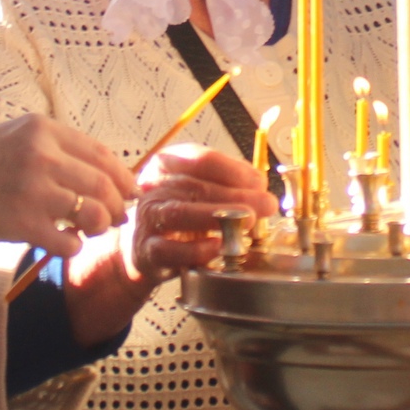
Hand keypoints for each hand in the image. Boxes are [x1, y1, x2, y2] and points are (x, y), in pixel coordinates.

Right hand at [0, 114, 137, 257]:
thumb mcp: (17, 137)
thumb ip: (56, 149)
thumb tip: (102, 173)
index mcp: (43, 130)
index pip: (101, 154)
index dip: (122, 177)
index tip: (130, 191)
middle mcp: (41, 156)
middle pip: (103, 184)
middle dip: (118, 204)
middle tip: (117, 216)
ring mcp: (32, 190)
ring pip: (92, 212)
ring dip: (99, 225)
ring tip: (91, 228)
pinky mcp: (22, 223)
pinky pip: (68, 241)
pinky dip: (74, 245)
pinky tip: (65, 242)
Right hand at [59, 145, 274, 346]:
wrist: (143, 245)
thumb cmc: (181, 212)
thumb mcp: (201, 187)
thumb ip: (229, 182)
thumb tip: (260, 184)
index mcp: (169, 163)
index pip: (201, 159)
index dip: (234, 170)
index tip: (260, 182)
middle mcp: (155, 186)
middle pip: (196, 186)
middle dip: (237, 196)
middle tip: (265, 205)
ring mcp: (149, 218)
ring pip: (180, 213)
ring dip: (217, 217)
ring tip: (247, 221)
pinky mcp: (147, 250)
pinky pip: (168, 249)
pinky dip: (194, 249)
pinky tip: (216, 247)